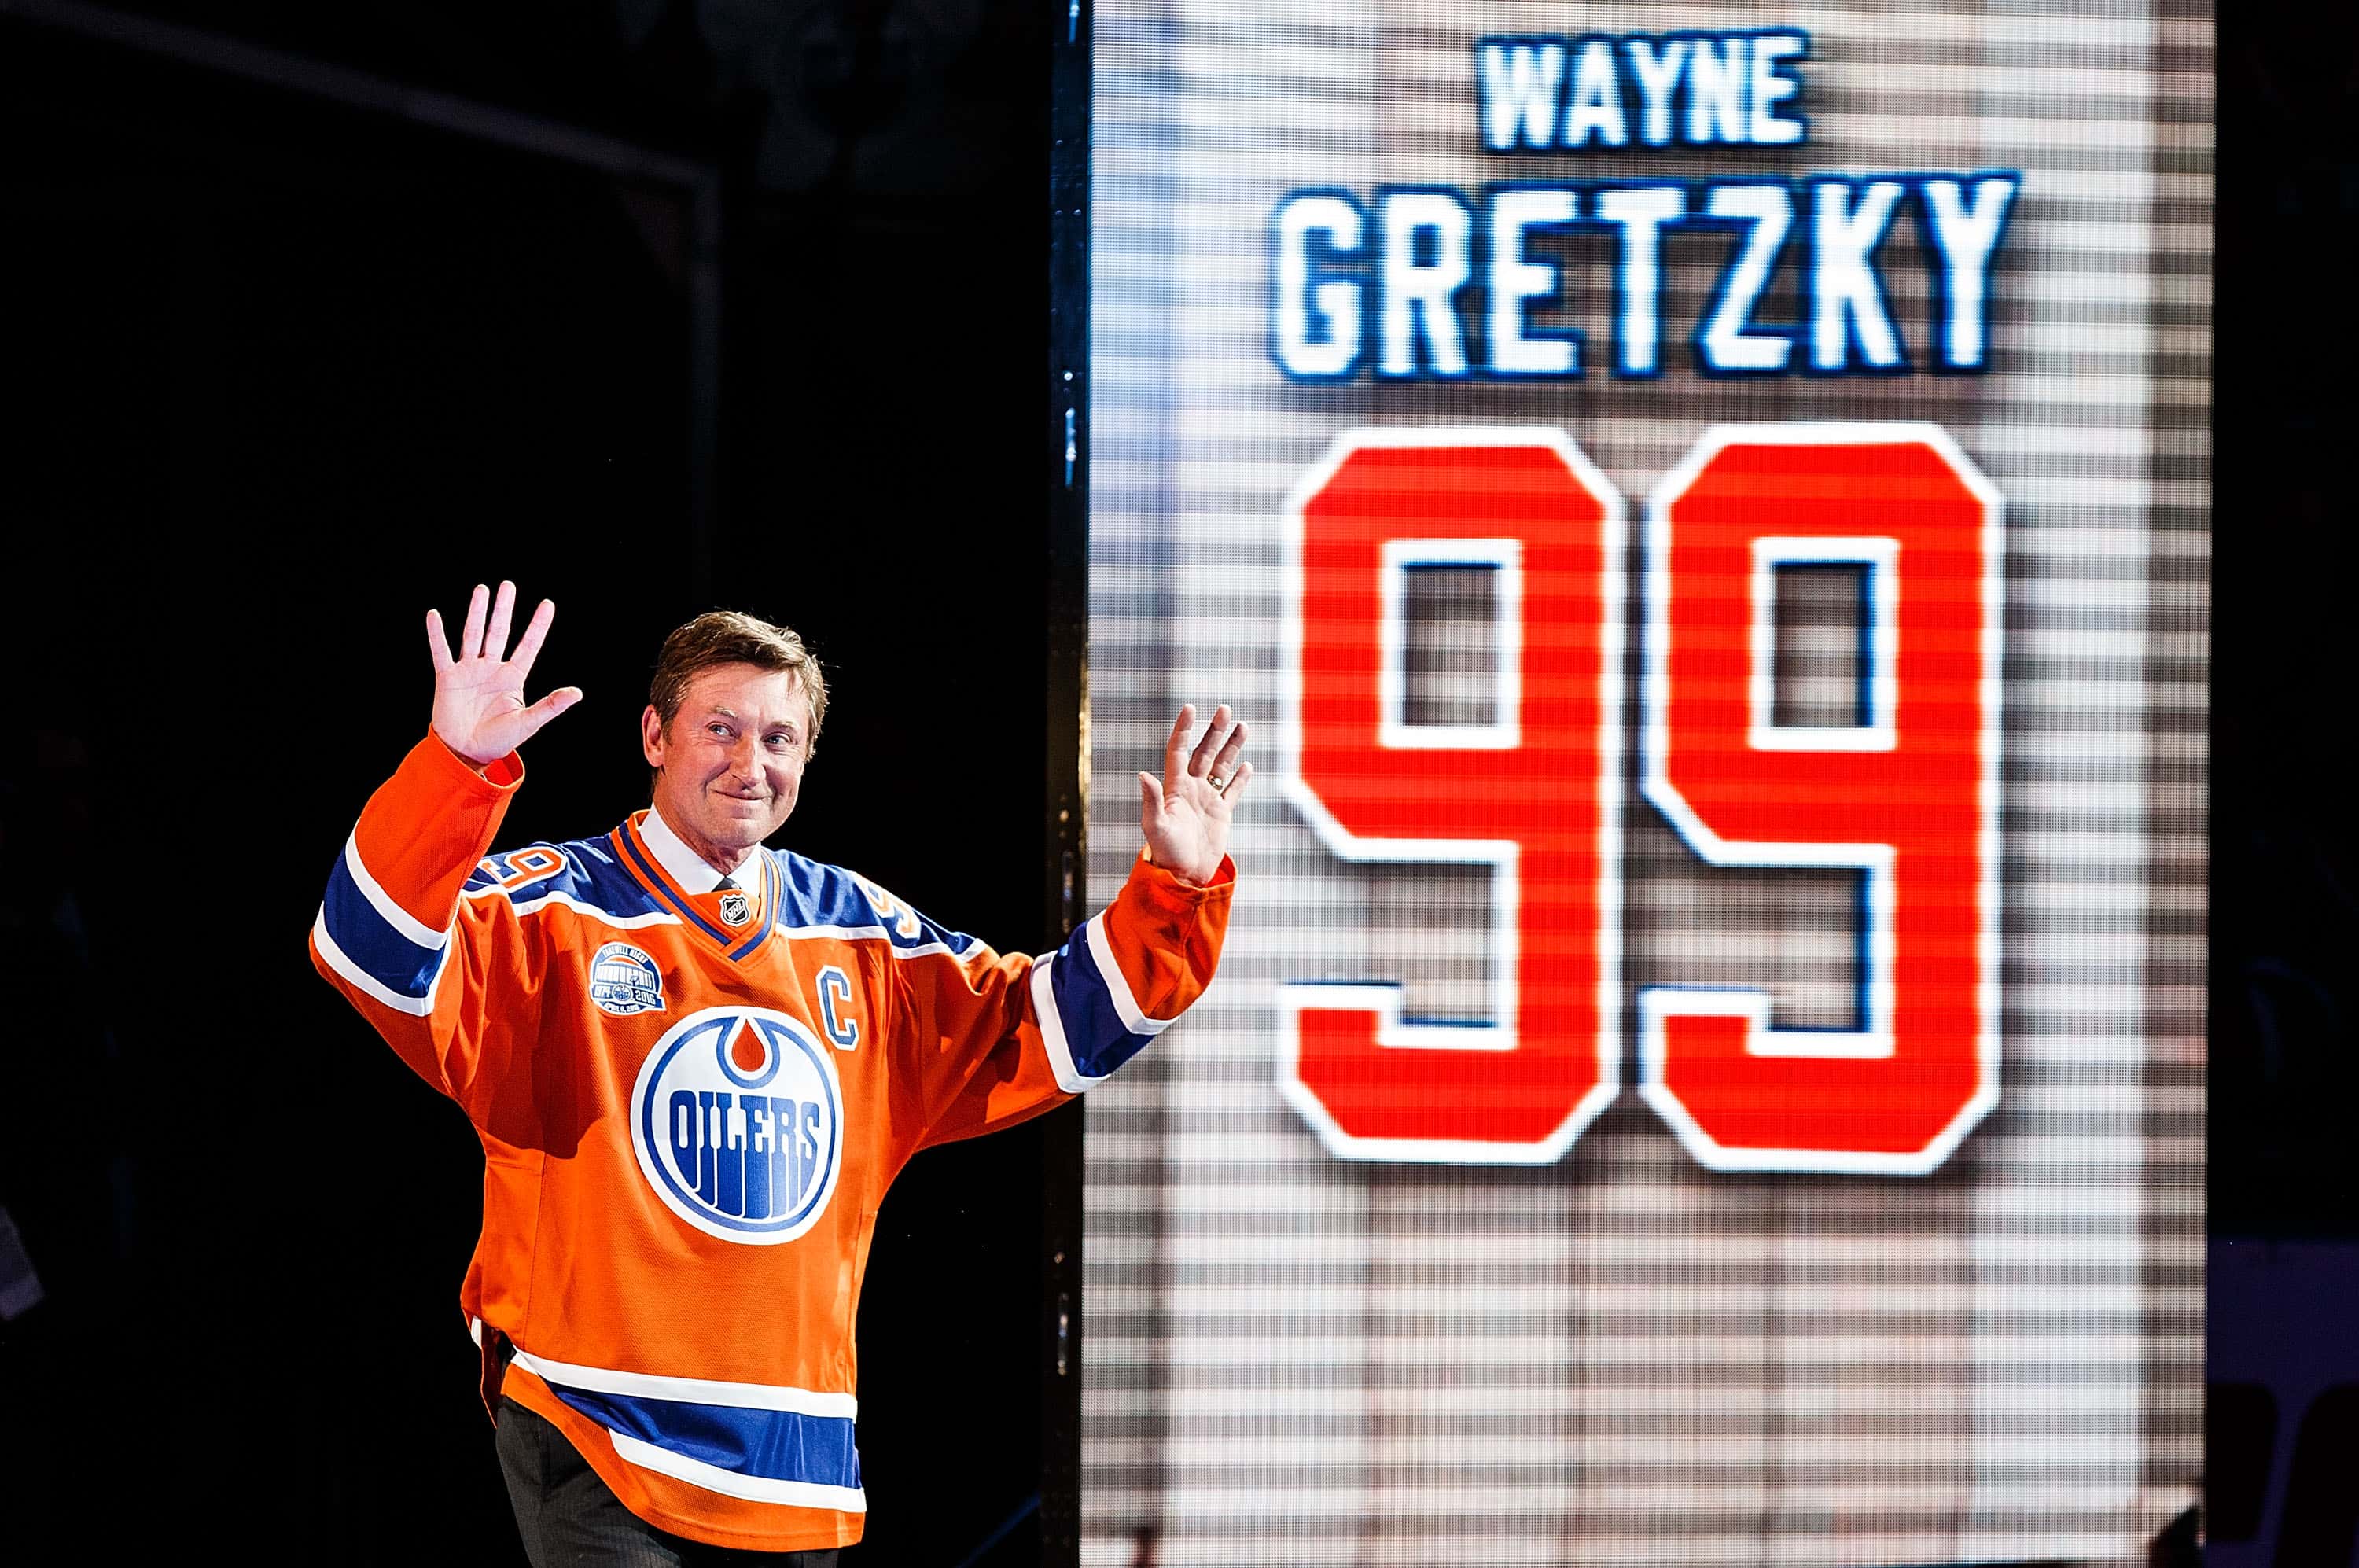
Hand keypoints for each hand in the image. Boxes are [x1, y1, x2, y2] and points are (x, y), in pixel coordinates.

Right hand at [426, 581, 582, 767]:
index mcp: (513, 678)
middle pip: (499, 633)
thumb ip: (550, 706)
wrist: (466, 753)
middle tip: (508, 585)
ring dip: (477, 613)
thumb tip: (578, 692)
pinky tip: (434, 615)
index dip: (537, 626)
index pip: (529, 646)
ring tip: (482, 590)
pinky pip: (441, 652)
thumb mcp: (528, 723)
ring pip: (473, 635)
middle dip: (503, 610)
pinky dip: (436, 635)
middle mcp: (492, 669)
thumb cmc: (499, 740)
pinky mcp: (447, 678)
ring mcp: (469, 671)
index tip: (548, 604)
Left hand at [1139, 704, 1249, 884]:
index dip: (1184, 729)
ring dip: (1231, 747)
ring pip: (1221, 766)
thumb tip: (1142, 774)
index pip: (1179, 750)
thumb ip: (1151, 800)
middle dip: (1214, 731)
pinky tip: (1246, 765)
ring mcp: (1207, 800)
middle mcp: (1191, 789)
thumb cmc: (1166, 854)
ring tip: (1242, 726)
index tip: (1190, 708)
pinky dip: (1240, 778)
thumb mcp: (1156, 827)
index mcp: (1175, 787)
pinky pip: (1232, 790)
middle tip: (1224, 709)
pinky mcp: (1221, 814)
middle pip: (1204, 752)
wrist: (1184, 877)